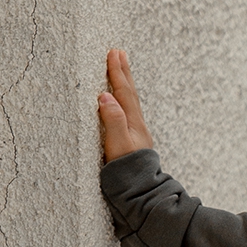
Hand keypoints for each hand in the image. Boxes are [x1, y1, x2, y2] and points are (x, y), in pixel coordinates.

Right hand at [97, 49, 154, 163]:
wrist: (142, 193)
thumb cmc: (127, 172)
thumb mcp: (117, 145)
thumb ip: (112, 120)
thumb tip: (105, 96)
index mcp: (132, 122)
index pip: (123, 92)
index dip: (117, 72)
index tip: (113, 53)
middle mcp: (136, 125)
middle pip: (129, 93)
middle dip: (123, 72)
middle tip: (119, 53)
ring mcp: (136, 132)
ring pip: (130, 101)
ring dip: (125, 83)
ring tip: (121, 69)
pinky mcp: (133, 140)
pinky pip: (128, 111)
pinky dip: (124, 99)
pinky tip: (121, 101)